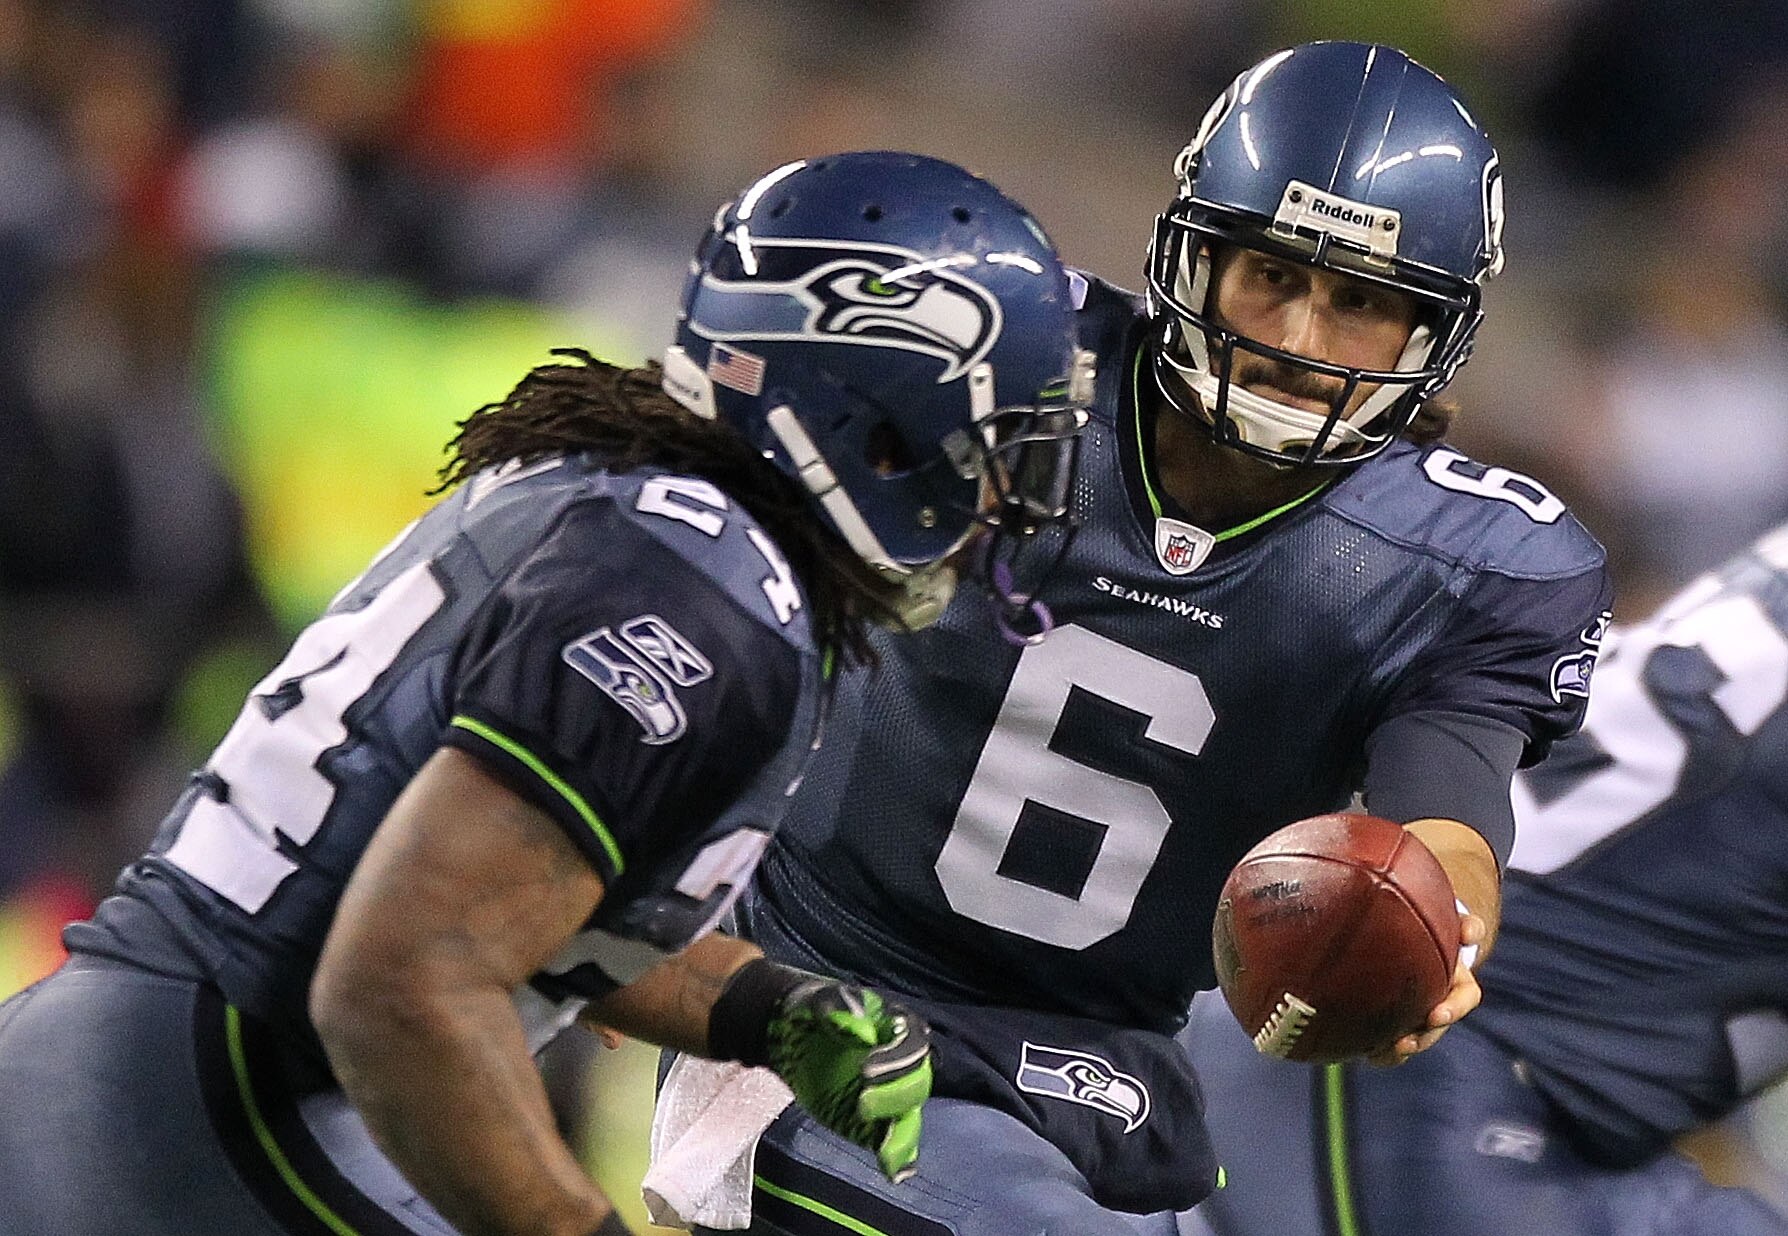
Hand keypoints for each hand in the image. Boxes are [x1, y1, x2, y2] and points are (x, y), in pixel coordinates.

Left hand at [765, 979, 931, 1179]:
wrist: (795, 1035)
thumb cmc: (813, 1011)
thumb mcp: (819, 1000)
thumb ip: (839, 1007)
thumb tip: (863, 1029)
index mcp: (897, 1027)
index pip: (911, 1045)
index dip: (895, 1059)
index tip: (866, 1070)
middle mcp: (902, 1063)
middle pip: (916, 1083)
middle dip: (894, 1096)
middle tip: (862, 1104)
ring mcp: (891, 1094)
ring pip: (911, 1117)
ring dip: (903, 1138)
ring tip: (887, 1155)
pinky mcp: (876, 1121)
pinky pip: (895, 1140)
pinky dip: (899, 1158)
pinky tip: (894, 1173)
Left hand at [1365, 908, 1485, 1065]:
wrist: (1407, 933)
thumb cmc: (1431, 924)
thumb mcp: (1447, 920)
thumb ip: (1464, 925)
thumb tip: (1472, 933)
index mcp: (1457, 979)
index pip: (1465, 997)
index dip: (1453, 1008)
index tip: (1436, 1015)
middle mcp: (1440, 1000)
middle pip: (1435, 1027)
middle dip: (1423, 1037)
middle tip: (1405, 1043)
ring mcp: (1419, 1012)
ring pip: (1416, 1039)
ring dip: (1403, 1049)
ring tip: (1382, 1052)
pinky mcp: (1398, 1021)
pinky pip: (1394, 1044)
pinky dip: (1384, 1052)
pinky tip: (1368, 1054)